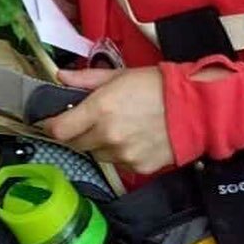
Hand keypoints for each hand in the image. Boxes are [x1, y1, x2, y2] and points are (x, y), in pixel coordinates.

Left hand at [41, 67, 173, 174]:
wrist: (192, 107)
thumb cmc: (155, 86)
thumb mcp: (118, 75)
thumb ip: (86, 79)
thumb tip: (61, 77)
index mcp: (99, 110)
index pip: (60, 130)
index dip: (51, 125)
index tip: (51, 121)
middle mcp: (108, 136)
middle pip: (75, 144)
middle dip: (75, 133)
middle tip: (86, 120)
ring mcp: (123, 155)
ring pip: (97, 154)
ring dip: (98, 143)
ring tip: (115, 127)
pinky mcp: (138, 168)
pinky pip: (118, 164)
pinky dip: (119, 153)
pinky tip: (132, 138)